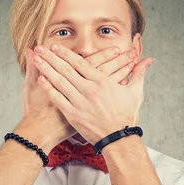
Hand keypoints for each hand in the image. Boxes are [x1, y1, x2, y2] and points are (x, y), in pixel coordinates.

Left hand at [30, 43, 153, 144]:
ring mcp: (79, 102)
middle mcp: (89, 90)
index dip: (65, 53)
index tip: (55, 46)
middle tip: (39, 47)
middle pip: (66, 69)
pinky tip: (40, 80)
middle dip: (51, 57)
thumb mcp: (134, 92)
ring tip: (35, 59)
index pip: (80, 63)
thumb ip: (138, 73)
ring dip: (46, 69)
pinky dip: (49, 89)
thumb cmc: (127, 116)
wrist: (119, 138)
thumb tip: (148, 60)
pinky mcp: (73, 114)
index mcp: (102, 82)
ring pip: (59, 81)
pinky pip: (58, 99)